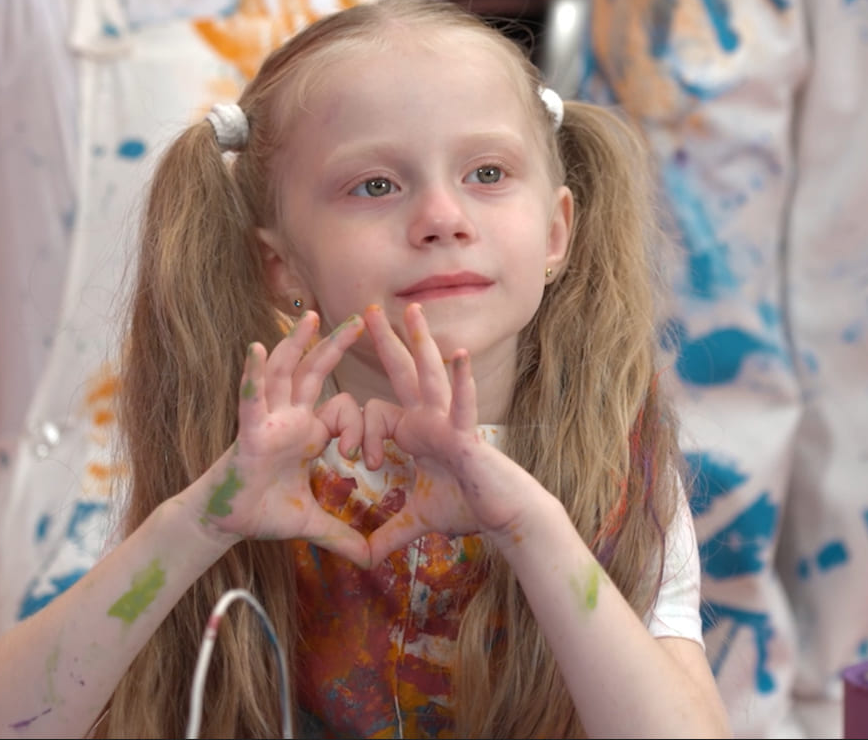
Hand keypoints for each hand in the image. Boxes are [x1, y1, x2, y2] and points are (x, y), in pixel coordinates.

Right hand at [195, 310, 370, 565]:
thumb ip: (343, 536)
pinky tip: (257, 350)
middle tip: (358, 318)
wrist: (226, 523)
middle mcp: (289, 418)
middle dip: (334, 346)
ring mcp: (268, 421)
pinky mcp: (249, 433)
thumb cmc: (263, 513)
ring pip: (284, 374)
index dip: (358, 427)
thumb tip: (372, 560)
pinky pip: (251, 400)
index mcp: (307, 432)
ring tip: (310, 316)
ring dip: (296, 344)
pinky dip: (254, 376)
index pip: (342, 410)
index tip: (364, 457)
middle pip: (314, 373)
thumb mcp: (312, 524)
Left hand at [358, 303, 538, 562]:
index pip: (379, 412)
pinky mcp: (468, 436)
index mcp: (418, 431)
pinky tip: (459, 356)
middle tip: (368, 310)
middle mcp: (433, 419)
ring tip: (413, 310)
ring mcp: (451, 423)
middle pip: (404, 373)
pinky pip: (463, 405)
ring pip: (432, 376)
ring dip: (421, 343)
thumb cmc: (467, 508)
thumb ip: (388, 533)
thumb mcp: (416, 521)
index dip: (365, 434)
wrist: (503, 515)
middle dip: (387, 343)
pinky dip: (462, 382)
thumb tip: (364, 558)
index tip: (366, 461)